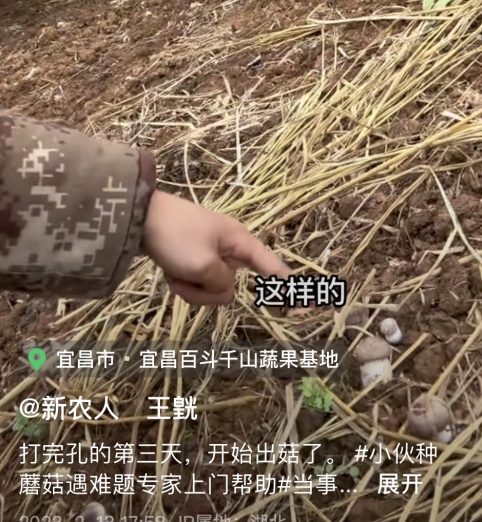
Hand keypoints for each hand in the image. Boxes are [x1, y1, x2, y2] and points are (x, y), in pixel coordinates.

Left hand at [141, 190, 290, 304]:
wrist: (138, 217)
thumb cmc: (175, 236)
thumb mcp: (202, 265)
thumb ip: (221, 285)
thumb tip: (224, 289)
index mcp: (239, 242)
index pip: (271, 267)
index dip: (287, 286)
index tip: (304, 304)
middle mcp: (229, 248)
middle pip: (229, 287)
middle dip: (206, 292)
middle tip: (186, 279)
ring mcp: (210, 254)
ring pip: (210, 289)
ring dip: (190, 288)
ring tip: (173, 273)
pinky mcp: (192, 258)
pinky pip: (195, 283)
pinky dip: (181, 282)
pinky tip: (168, 271)